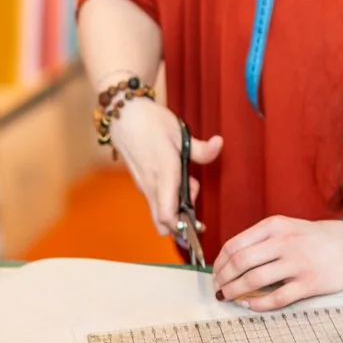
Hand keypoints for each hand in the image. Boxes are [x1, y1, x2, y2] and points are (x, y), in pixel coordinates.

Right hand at [108, 100, 222, 236]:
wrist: (122, 113)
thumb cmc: (150, 122)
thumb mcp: (179, 132)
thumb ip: (200, 148)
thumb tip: (219, 144)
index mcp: (164, 174)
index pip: (168, 216)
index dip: (182, 228)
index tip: (198, 226)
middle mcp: (151, 185)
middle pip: (162, 224)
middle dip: (180, 226)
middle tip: (196, 208)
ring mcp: (143, 185)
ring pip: (158, 212)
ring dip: (175, 209)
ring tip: (189, 183)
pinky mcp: (140, 181)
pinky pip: (155, 200)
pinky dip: (168, 199)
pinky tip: (177, 179)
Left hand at [211, 216, 342, 311]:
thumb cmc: (318, 238)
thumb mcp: (288, 227)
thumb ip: (263, 240)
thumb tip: (233, 261)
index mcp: (275, 226)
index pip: (236, 244)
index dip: (220, 262)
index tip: (217, 273)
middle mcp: (284, 242)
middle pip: (241, 262)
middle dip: (223, 279)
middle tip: (219, 289)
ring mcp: (297, 263)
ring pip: (254, 280)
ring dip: (235, 292)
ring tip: (229, 297)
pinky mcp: (309, 283)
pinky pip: (277, 297)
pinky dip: (259, 304)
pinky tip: (251, 305)